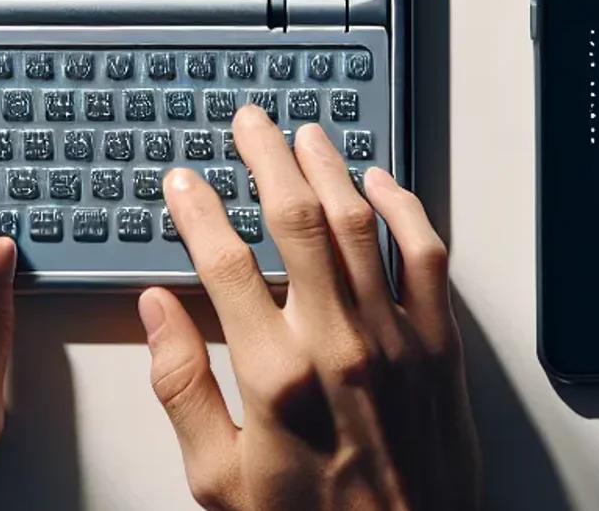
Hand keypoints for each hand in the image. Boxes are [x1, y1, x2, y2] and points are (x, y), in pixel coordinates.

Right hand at [139, 106, 478, 510]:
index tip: (182, 183)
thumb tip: (157, 314)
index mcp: (275, 377)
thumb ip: (181, 389)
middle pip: (297, 220)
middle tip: (249, 124)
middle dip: (266, 159)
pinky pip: (426, 256)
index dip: (198, 211)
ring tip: (304, 136)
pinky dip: (404, 209)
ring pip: (360, 223)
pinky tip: (381, 183)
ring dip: (329, 169)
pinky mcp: (440, 348)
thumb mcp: (218, 479)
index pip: (223, 263)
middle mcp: (337, 346)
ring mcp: (396, 341)